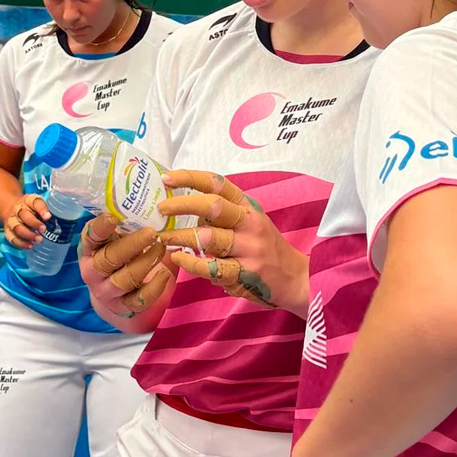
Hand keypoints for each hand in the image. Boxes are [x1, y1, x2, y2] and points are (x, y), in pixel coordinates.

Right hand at [4, 193, 49, 249]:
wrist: (11, 209)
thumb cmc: (30, 208)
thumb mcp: (38, 204)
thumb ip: (45, 211)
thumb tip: (58, 224)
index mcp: (27, 200)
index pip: (35, 202)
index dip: (41, 209)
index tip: (48, 217)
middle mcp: (17, 209)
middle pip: (24, 215)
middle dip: (34, 223)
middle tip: (43, 229)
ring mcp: (11, 220)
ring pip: (17, 228)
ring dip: (28, 235)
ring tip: (39, 240)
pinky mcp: (8, 231)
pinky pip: (13, 238)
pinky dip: (22, 243)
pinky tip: (30, 246)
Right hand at [78, 215, 172, 315]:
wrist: (115, 294)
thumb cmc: (119, 255)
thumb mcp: (115, 239)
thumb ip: (124, 224)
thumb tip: (146, 198)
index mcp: (89, 249)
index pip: (90, 237)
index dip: (99, 228)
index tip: (112, 218)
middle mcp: (93, 271)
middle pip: (108, 259)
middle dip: (131, 245)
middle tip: (151, 232)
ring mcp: (107, 291)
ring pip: (124, 280)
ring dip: (145, 262)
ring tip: (161, 248)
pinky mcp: (124, 307)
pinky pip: (139, 300)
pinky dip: (154, 287)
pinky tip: (165, 274)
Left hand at [157, 170, 308, 313]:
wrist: (295, 278)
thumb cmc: (264, 247)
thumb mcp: (249, 223)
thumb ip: (221, 215)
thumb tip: (183, 208)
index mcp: (247, 206)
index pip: (217, 183)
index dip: (190, 178)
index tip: (167, 179)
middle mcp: (249, 223)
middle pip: (213, 206)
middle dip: (182, 205)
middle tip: (161, 209)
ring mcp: (249, 248)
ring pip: (208, 238)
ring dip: (181, 237)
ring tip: (164, 238)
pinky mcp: (246, 272)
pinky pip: (212, 267)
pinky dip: (191, 263)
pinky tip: (179, 259)